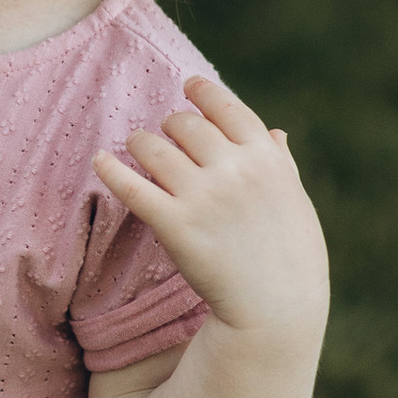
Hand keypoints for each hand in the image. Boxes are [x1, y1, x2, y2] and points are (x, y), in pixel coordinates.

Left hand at [94, 76, 328, 339]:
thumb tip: (276, 132)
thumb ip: (282, 165)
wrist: (277, 312)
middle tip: (163, 134)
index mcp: (266, 159)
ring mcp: (203, 196)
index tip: (188, 85)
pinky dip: (111, 170)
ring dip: (140, 142)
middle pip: (184, 124)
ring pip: (153, 147)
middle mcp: (234, 169)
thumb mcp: (297, 204)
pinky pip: (132, 186)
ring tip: (135, 147)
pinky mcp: (175, 225)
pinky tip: (100, 161)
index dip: (203, 91)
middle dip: (170, 125)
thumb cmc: (292, 260)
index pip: (226, 107)